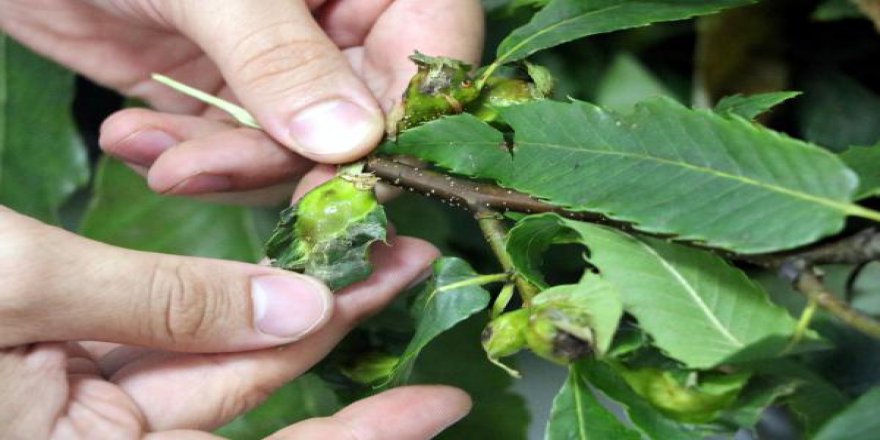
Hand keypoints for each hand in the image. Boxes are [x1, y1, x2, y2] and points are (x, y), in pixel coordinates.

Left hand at [0, 0, 483, 203]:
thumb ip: (278, 57)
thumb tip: (351, 144)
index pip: (423, 58)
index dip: (393, 130)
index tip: (338, 182)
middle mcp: (337, 19)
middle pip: (359, 121)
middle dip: (282, 158)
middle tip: (209, 172)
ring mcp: (283, 59)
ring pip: (293, 148)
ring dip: (223, 165)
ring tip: (157, 159)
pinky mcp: (226, 89)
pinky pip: (230, 147)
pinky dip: (184, 157)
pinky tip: (132, 139)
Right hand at [0, 207, 467, 437]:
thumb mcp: (12, 289)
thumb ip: (163, 307)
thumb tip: (297, 315)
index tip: (442, 407)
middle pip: (246, 395)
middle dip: (332, 332)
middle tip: (411, 273)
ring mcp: (74, 403)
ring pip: (211, 359)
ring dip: (287, 306)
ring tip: (368, 256)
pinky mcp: (56, 356)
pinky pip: (158, 336)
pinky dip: (218, 303)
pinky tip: (278, 270)